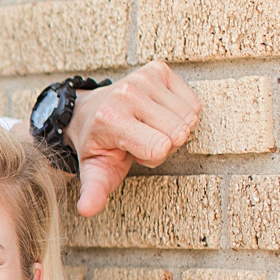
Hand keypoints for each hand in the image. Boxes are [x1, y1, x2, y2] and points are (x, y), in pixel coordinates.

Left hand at [65, 60, 200, 216]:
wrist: (91, 112)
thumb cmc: (99, 145)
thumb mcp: (95, 170)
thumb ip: (93, 191)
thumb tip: (86, 210)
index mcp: (110, 119)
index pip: (160, 147)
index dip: (153, 156)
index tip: (135, 152)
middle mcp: (126, 93)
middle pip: (178, 133)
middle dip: (165, 143)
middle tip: (143, 138)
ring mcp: (143, 78)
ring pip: (189, 117)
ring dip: (174, 127)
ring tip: (149, 126)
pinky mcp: (158, 69)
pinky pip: (193, 101)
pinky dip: (182, 111)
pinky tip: (158, 112)